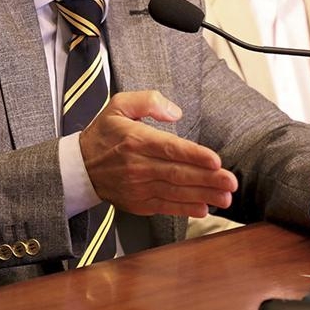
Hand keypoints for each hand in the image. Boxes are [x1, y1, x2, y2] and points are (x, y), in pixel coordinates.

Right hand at [79, 90, 237, 217]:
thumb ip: (148, 100)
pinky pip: (165, 207)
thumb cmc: (104, 134)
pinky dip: (185, 209)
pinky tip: (203, 208)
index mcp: (135, 140)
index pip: (169, 149)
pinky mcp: (139, 202)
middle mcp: (137, 166)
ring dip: (203, 196)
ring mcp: (138, 187)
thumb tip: (175, 112)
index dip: (194, 155)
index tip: (215, 160)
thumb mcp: (119, 104)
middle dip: (208, 179)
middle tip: (231, 182)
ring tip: (225, 198)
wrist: (79, 167)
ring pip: (175, 192)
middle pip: (178, 174)